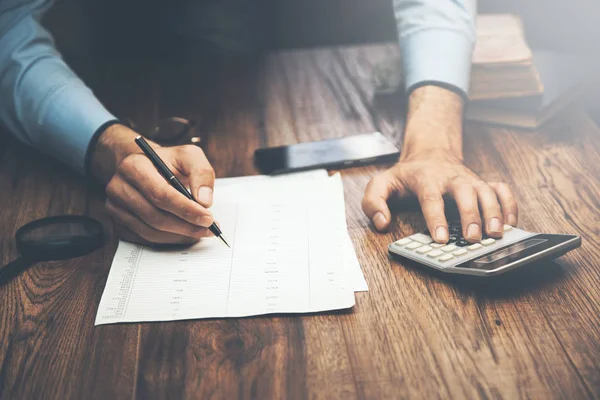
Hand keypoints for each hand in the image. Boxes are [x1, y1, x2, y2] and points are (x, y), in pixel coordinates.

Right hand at [91, 124, 215, 244]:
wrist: (146, 166)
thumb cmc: (168, 161)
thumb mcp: (189, 156)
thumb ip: (201, 174)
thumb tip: (204, 201)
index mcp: (134, 166)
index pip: (161, 194)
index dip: (186, 210)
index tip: (208, 219)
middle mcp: (119, 187)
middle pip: (155, 216)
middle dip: (186, 226)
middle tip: (209, 229)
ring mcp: (115, 207)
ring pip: (150, 231)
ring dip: (179, 236)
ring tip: (200, 232)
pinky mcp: (118, 222)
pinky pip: (144, 238)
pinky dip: (168, 240)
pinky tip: (184, 235)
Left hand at [361, 85, 517, 243]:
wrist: (429, 152)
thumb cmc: (406, 174)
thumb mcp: (381, 184)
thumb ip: (373, 203)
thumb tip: (381, 223)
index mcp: (425, 178)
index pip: (431, 198)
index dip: (437, 218)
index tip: (441, 238)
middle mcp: (451, 178)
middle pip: (465, 193)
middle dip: (471, 215)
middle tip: (473, 238)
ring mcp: (470, 179)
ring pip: (487, 192)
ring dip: (494, 212)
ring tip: (497, 234)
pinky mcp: (483, 182)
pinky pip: (502, 190)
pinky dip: (510, 205)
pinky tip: (511, 224)